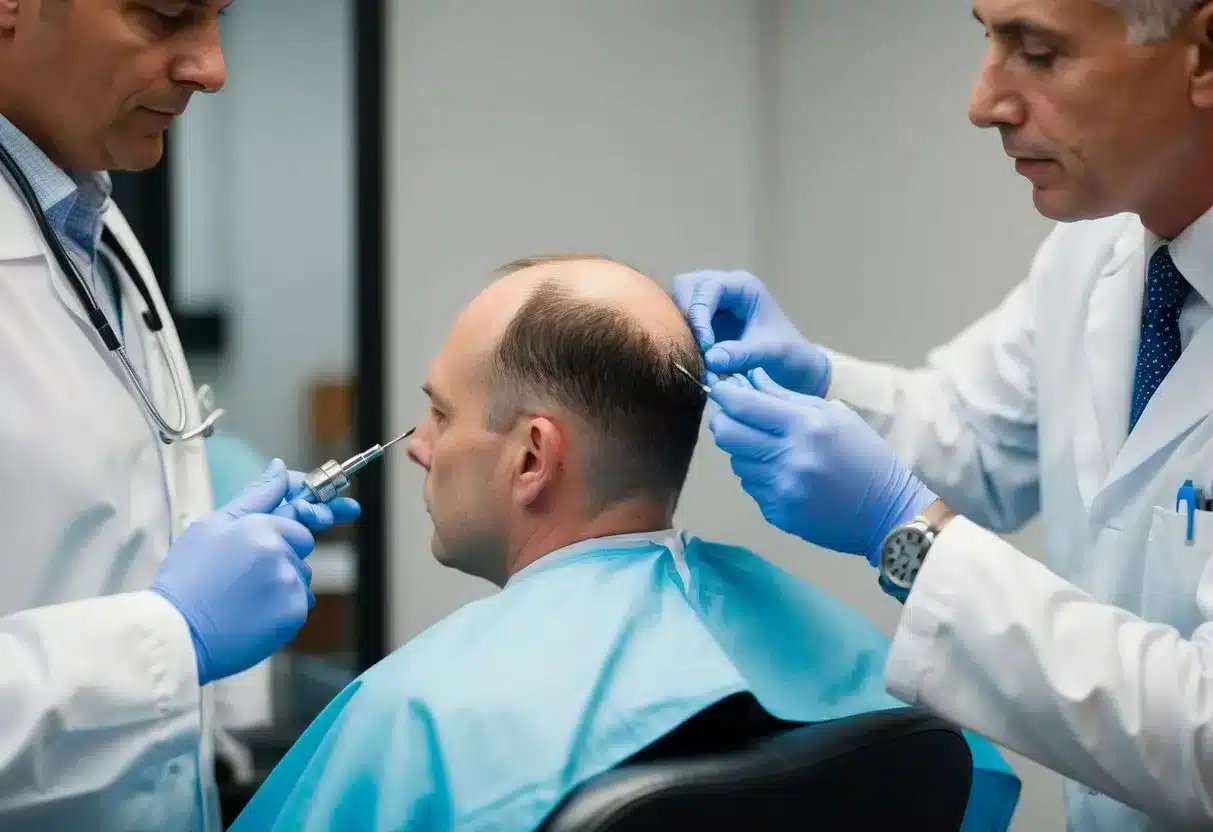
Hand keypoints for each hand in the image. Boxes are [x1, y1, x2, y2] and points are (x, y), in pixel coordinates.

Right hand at [152, 459, 357, 685]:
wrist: (177, 634)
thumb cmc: (187, 579)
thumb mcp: (211, 527)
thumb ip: (255, 496)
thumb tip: (280, 467)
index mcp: (258, 526)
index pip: (298, 520)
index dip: (288, 531)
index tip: (293, 536)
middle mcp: (279, 552)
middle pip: (300, 548)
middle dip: (282, 556)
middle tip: (242, 575)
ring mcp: (288, 583)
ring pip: (300, 577)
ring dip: (281, 584)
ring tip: (241, 598)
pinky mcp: (293, 613)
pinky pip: (299, 604)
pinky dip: (282, 609)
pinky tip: (252, 615)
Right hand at [671, 269, 829, 394]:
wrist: (795, 371)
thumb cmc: (790, 357)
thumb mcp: (773, 355)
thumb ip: (743, 354)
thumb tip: (710, 358)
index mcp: (743, 286)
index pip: (709, 288)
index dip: (700, 314)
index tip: (705, 345)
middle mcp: (723, 289)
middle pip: (685, 286)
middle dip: (684, 316)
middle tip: (692, 347)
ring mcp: (711, 305)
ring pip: (677, 303)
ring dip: (680, 328)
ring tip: (693, 355)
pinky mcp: (703, 323)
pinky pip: (680, 323)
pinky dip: (682, 339)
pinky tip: (693, 359)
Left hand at [707, 371, 935, 564]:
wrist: (887, 511)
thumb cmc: (864, 455)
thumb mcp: (833, 414)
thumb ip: (785, 396)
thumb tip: (748, 378)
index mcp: (805, 426)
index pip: (743, 405)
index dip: (724, 393)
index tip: (721, 388)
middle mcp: (789, 457)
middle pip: (728, 434)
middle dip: (724, 421)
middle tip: (734, 417)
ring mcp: (781, 489)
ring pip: (736, 462)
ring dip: (745, 451)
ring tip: (772, 449)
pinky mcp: (778, 513)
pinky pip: (751, 487)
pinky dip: (760, 476)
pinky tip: (785, 475)